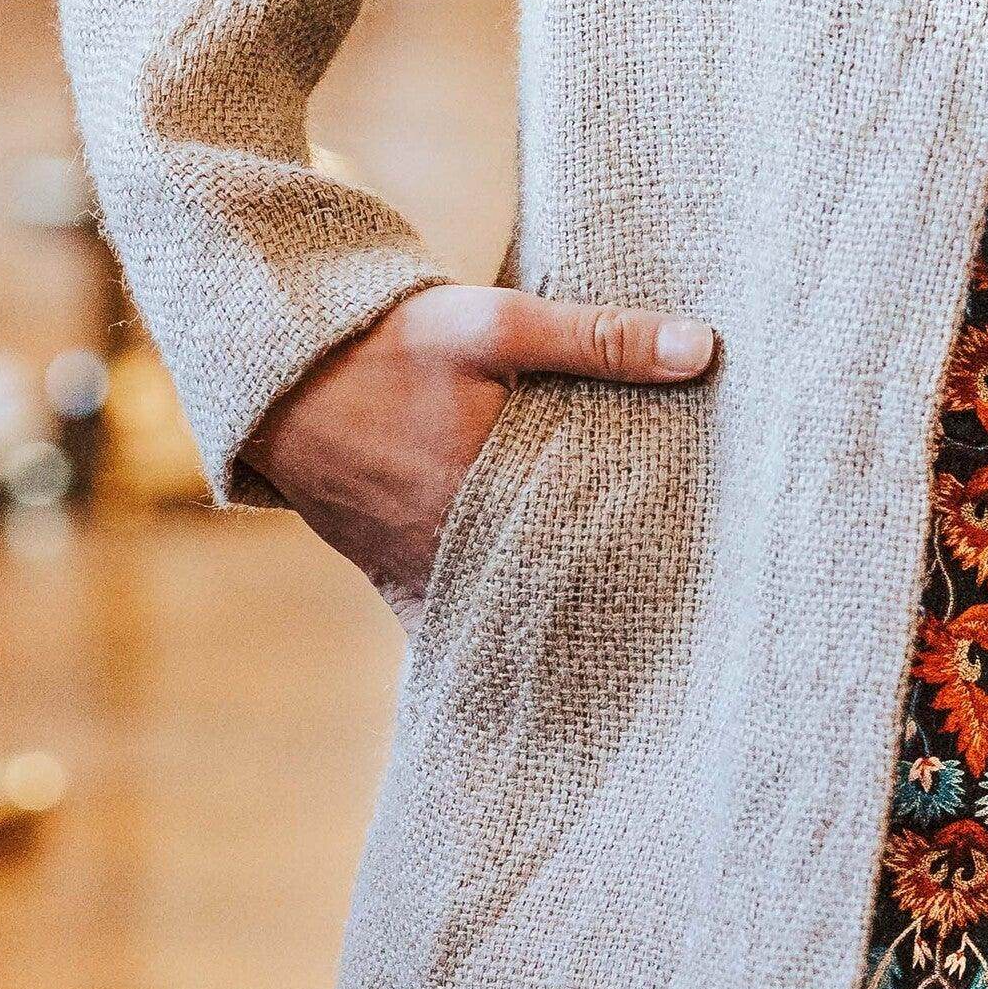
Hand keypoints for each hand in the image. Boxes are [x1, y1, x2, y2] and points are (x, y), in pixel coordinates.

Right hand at [243, 280, 718, 604]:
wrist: (284, 367)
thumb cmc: (393, 344)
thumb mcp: (497, 324)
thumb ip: (597, 338)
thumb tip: (701, 350)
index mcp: (490, 495)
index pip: (592, 547)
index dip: (647, 558)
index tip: (703, 570)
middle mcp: (454, 550)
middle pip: (552, 589)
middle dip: (609, 598)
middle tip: (684, 614)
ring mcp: (418, 570)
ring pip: (502, 611)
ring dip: (551, 618)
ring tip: (626, 637)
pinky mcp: (390, 574)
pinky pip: (445, 622)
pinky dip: (483, 637)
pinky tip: (529, 664)